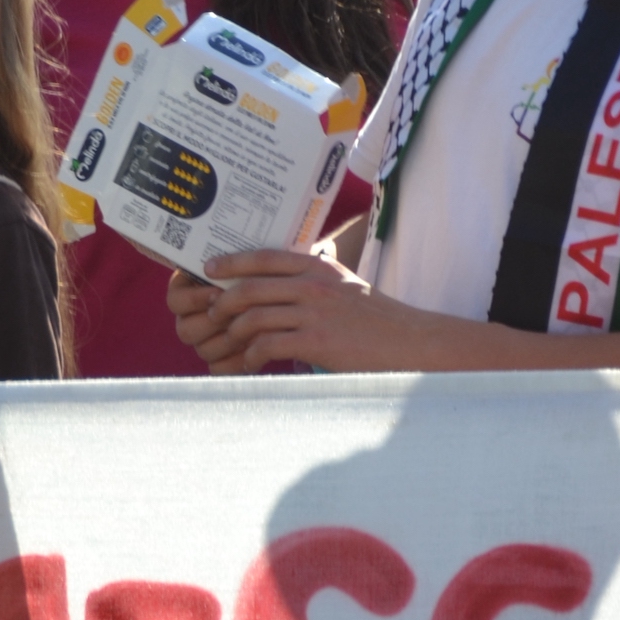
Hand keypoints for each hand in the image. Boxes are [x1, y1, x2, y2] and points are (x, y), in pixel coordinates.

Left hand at [167, 249, 425, 373]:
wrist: (411, 343)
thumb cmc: (375, 320)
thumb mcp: (344, 288)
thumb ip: (313, 282)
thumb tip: (276, 286)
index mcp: (319, 267)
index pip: (265, 257)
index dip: (232, 261)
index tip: (209, 269)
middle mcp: (314, 285)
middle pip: (251, 287)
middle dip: (223, 302)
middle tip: (212, 315)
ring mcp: (315, 312)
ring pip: (254, 317)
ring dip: (235, 333)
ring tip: (233, 343)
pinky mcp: (317, 341)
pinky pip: (267, 345)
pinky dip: (252, 356)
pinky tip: (253, 363)